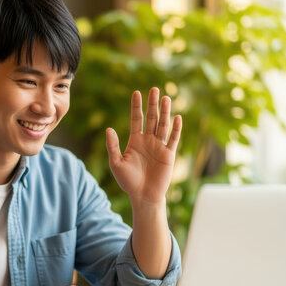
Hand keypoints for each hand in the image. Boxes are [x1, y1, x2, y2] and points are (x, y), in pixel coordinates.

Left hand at [106, 87, 181, 206]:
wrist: (143, 196)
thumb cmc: (128, 181)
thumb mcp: (116, 163)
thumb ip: (113, 146)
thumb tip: (108, 129)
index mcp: (135, 141)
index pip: (136, 119)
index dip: (136, 107)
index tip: (136, 93)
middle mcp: (148, 141)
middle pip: (151, 118)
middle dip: (152, 104)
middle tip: (154, 89)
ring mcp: (159, 147)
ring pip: (163, 125)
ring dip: (164, 112)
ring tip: (166, 98)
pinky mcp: (169, 155)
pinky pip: (173, 139)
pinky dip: (176, 129)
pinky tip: (177, 117)